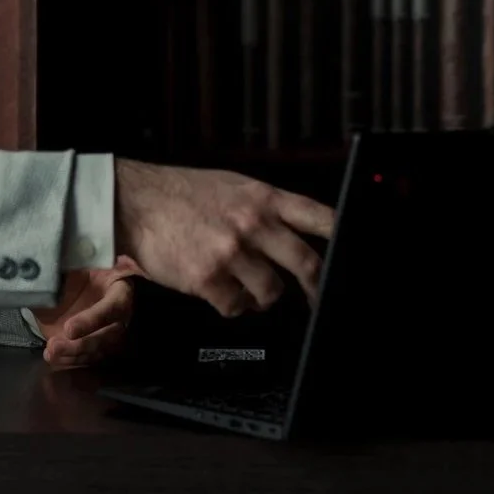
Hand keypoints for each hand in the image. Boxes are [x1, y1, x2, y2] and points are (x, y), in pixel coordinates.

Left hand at [30, 258, 139, 370]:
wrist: (68, 285)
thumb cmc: (75, 272)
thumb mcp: (71, 266)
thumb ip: (63, 273)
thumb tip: (45, 278)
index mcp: (119, 287)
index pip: (114, 306)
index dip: (92, 320)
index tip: (68, 329)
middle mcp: (120, 314)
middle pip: (109, 336)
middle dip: (82, 344)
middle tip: (55, 344)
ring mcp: (110, 332)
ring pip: (99, 351)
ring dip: (74, 355)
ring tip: (50, 352)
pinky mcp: (97, 345)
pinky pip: (89, 358)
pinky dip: (70, 360)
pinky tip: (52, 357)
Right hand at [112, 159, 333, 317]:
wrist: (136, 201)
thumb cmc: (184, 194)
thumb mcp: (235, 187)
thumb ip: (267, 208)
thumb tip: (299, 231)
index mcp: (264, 198)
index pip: (320, 217)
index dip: (345, 237)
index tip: (357, 252)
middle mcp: (253, 224)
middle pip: (307, 263)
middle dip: (316, 286)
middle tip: (317, 297)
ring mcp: (231, 252)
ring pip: (272, 292)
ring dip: (263, 297)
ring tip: (246, 287)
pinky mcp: (207, 278)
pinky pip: (236, 307)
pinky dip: (232, 305)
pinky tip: (219, 291)